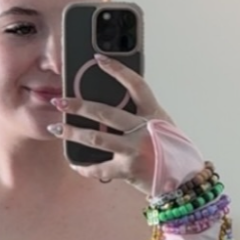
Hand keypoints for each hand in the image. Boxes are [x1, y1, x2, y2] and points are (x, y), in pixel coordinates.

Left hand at [51, 59, 169, 189]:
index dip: (118, 70)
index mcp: (154, 114)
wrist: (184, 180)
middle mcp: (144, 130)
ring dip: (71, 133)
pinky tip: (75, 164)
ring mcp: (134, 150)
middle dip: (78, 106)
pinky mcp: (127, 170)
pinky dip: (85, 167)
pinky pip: (99, 168)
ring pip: (95, 138)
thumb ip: (142, 114)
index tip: (99, 59)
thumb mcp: (162, 125)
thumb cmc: (171, 150)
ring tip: (55, 128)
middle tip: (60, 101)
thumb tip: (112, 104)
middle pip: (105, 112)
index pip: (136, 85)